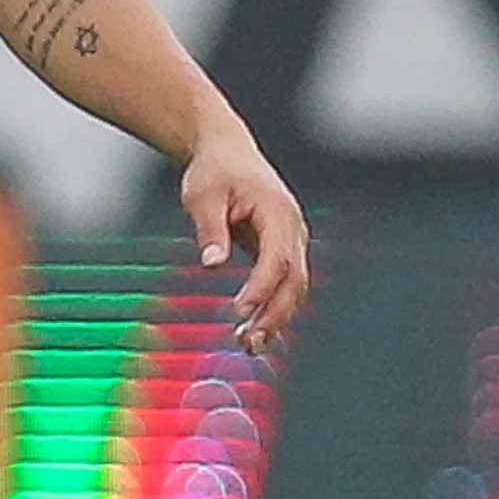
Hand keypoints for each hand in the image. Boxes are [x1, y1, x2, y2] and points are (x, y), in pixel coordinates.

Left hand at [179, 125, 312, 354]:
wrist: (227, 153)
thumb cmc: (215, 170)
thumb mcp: (203, 195)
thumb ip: (210, 229)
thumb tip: (212, 264)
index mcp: (278, 212)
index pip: (277, 258)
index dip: (261, 288)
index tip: (239, 311)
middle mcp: (293, 229)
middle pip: (295, 280)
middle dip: (275, 314)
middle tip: (248, 343)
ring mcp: (291, 241)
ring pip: (294, 288)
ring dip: (275, 319)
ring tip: (249, 346)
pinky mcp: (282, 251)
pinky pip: (284, 286)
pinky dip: (273, 309)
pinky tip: (255, 332)